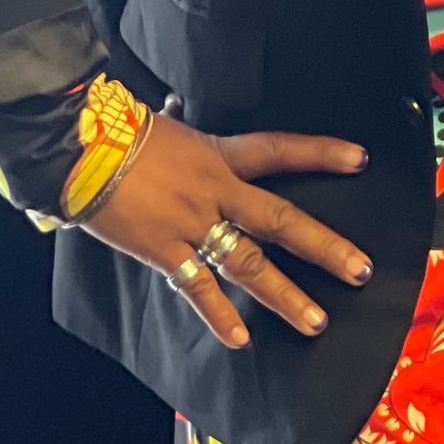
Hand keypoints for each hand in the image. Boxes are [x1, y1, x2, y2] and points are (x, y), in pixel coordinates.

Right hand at [84, 108, 371, 348]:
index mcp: (220, 154)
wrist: (81, 150)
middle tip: (360, 269)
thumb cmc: (119, 131)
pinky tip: (241, 339)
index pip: (282, 149)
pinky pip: (197, 288)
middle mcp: (217, 190)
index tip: (361, 159)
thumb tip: (174, 104)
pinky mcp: (164, 251)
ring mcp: (193, 224)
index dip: (322, 153)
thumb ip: (176, 121)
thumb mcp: (162, 121)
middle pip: (281, 220)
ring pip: (249, 263)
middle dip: (324, 246)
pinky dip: (219, 314)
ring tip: (315, 320)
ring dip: (284, 295)